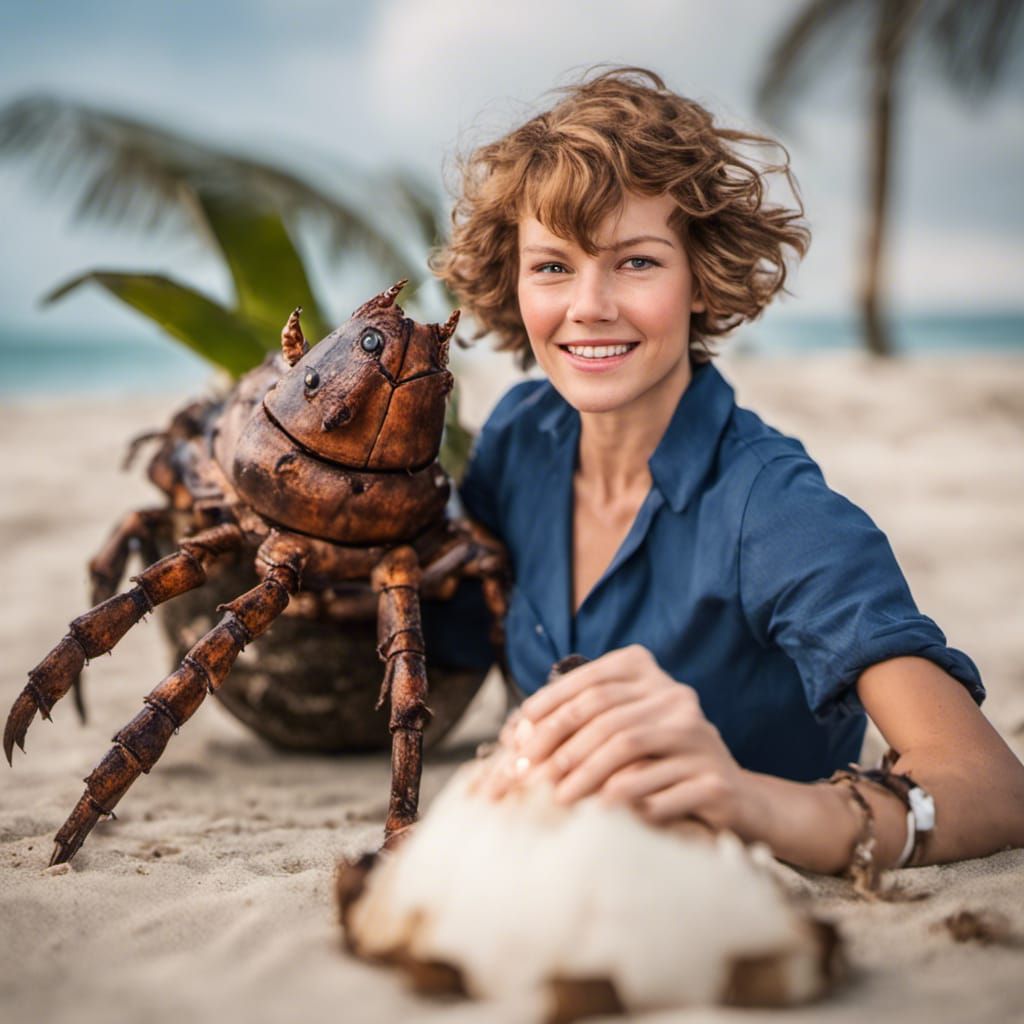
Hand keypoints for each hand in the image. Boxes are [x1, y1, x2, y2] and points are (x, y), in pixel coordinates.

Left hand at [510, 645, 748, 830]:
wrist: (734, 799)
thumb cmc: (660, 763)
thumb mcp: (625, 731)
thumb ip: (583, 722)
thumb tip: (516, 733)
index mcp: (653, 676)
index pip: (593, 682)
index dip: (551, 704)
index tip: (518, 733)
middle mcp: (679, 698)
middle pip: (607, 715)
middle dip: (561, 746)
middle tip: (529, 776)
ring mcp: (700, 737)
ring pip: (629, 746)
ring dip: (584, 775)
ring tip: (557, 799)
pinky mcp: (713, 779)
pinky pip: (660, 788)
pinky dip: (625, 802)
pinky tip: (601, 815)